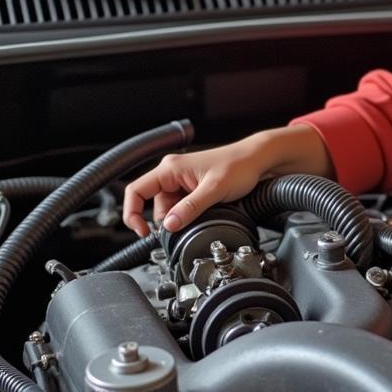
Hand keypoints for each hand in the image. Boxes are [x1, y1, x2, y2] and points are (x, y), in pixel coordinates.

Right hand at [122, 125, 332, 235]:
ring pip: (168, 208)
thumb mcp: (214, 190)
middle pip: (153, 205)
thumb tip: (169, 226)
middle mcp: (172, 173)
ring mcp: (182, 180)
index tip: (143, 232)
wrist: (258, 160)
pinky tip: (204, 213)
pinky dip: (188, 215)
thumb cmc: (239, 165)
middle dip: (166, 220)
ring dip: (180, 218)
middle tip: (185, 228)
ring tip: (203, 215)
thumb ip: (190, 208)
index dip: (132, 214)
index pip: (136, 191)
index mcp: (170, 168)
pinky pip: (181, 206)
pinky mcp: (192, 188)